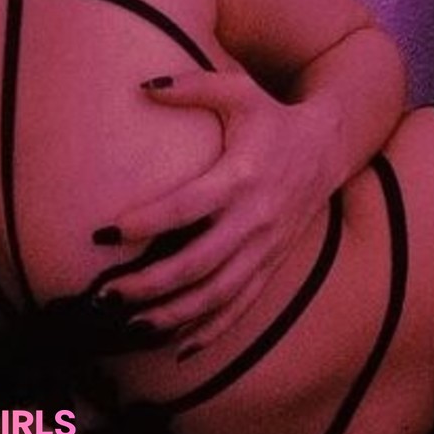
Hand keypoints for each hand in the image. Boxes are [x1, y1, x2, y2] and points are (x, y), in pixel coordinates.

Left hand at [93, 68, 334, 353]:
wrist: (327, 148)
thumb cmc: (272, 117)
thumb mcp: (238, 92)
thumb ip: (192, 86)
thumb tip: (142, 86)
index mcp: (242, 175)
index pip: (190, 205)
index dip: (151, 220)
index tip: (110, 231)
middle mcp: (254, 219)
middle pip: (198, 263)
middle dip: (150, 283)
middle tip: (106, 293)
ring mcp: (264, 249)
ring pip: (216, 295)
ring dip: (172, 315)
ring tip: (130, 323)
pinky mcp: (270, 267)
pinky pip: (239, 308)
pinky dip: (210, 332)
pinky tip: (178, 348)